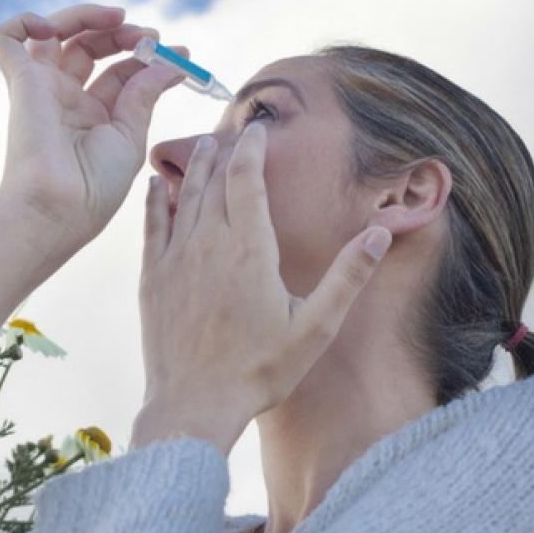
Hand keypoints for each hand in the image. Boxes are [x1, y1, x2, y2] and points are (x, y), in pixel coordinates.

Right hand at [0, 3, 187, 259]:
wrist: (57, 208)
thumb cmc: (93, 187)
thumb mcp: (131, 135)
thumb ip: (145, 93)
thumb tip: (172, 62)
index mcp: (94, 117)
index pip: (120, 71)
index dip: (149, 56)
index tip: (182, 54)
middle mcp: (66, 99)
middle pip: (89, 45)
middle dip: (122, 32)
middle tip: (149, 36)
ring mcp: (41, 88)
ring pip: (53, 32)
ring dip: (87, 15)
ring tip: (118, 19)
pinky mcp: (20, 81)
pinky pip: (6, 37)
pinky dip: (26, 20)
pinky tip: (54, 27)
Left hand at [130, 124, 392, 454]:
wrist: (194, 404)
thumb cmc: (260, 370)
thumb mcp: (316, 326)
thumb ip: (348, 276)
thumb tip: (381, 232)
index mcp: (250, 248)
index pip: (247, 177)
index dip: (252, 147)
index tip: (258, 128)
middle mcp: (208, 243)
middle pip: (214, 179)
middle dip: (225, 150)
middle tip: (233, 130)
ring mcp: (176, 258)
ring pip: (183, 196)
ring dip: (193, 167)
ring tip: (202, 146)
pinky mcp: (153, 277)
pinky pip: (152, 225)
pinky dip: (154, 200)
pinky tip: (154, 184)